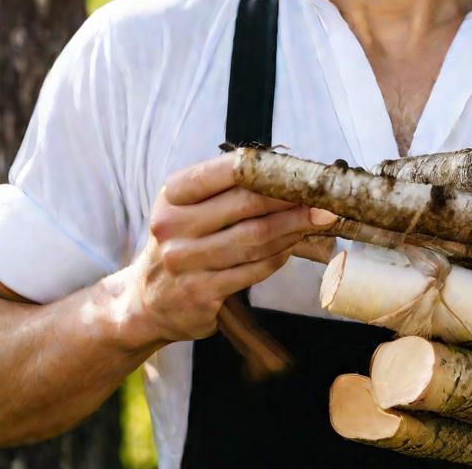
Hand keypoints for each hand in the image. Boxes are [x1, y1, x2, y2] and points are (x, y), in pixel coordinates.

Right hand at [118, 152, 336, 347]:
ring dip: (293, 228)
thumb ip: (229, 191)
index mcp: (173, 196)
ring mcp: (185, 263)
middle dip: (291, 200)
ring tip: (318, 221)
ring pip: (255, 240)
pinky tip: (293, 246)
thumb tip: (290, 176)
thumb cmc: (182, 242)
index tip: (301, 170)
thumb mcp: (189, 209)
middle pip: (247, 205)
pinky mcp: (201, 294)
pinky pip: (253, 270)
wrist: (145, 302)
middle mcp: (173, 227)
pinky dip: (279, 256)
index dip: (268, 169)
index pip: (225, 171)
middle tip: (325, 198)